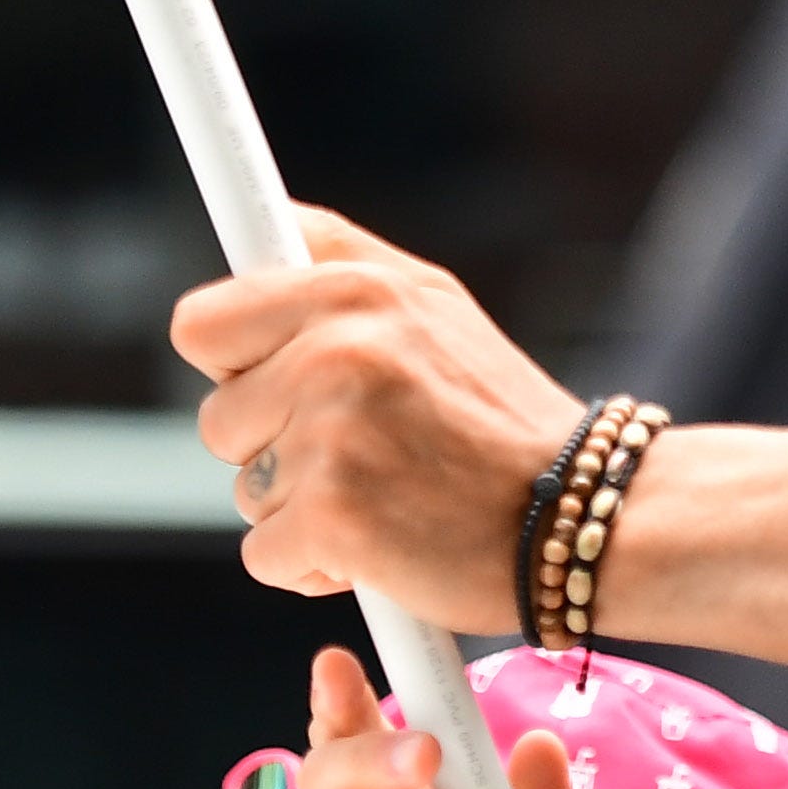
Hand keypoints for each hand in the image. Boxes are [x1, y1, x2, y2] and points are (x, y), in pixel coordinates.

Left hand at [180, 209, 586, 619]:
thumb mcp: (432, 303)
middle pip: (216, 416)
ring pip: (244, 488)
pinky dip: (313, 566)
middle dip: (271, 444)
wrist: (584, 513)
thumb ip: (339, 260)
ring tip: (383, 493)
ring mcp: (333, 434)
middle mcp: (337, 350)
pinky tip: (380, 546)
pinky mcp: (335, 516)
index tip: (258, 378)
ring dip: (298, 507)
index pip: (203, 323)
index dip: (231, 362)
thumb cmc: (499, 415)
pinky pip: (265, 554)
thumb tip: (259, 222)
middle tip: (359, 450)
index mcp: (355, 289)